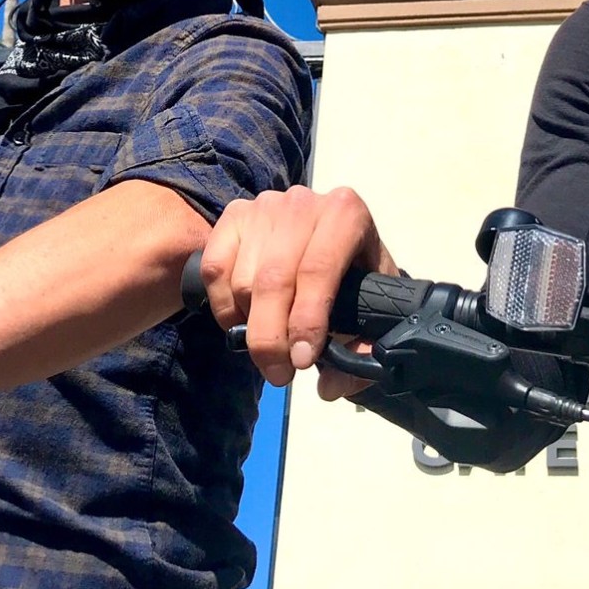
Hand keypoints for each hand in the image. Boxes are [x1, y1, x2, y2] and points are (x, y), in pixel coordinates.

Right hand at [199, 185, 394, 398]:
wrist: (335, 241)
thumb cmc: (355, 274)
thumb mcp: (374, 306)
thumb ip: (363, 348)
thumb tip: (330, 384)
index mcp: (346, 214)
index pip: (318, 270)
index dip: (306, 320)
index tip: (302, 361)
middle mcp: (302, 203)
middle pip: (273, 279)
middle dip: (272, 337)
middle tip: (280, 373)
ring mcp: (263, 206)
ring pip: (242, 280)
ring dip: (249, 326)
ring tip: (268, 347)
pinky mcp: (233, 216)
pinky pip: (214, 269)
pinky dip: (222, 306)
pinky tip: (241, 322)